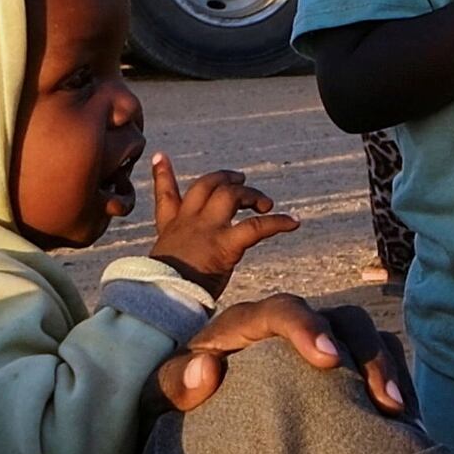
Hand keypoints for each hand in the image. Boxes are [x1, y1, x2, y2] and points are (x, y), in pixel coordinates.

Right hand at [148, 151, 295, 289]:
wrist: (162, 298)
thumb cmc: (163, 291)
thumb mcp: (160, 267)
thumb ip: (170, 260)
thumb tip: (171, 276)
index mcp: (171, 228)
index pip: (166, 194)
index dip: (163, 173)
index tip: (161, 156)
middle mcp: (189, 222)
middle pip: (207, 185)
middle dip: (226, 178)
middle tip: (242, 179)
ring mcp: (207, 229)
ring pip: (231, 195)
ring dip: (251, 195)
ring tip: (265, 204)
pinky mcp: (225, 244)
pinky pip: (257, 226)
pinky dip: (279, 222)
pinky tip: (293, 222)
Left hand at [159, 294, 413, 417]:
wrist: (191, 421)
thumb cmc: (178, 399)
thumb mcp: (160, 395)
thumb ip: (174, 383)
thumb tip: (206, 368)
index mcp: (245, 324)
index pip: (280, 309)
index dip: (305, 327)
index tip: (327, 360)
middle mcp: (288, 327)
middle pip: (337, 318)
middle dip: (363, 353)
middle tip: (382, 401)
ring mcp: (317, 345)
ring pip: (364, 337)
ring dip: (384, 369)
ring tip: (396, 414)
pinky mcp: (336, 370)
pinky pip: (375, 362)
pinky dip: (393, 384)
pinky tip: (403, 422)